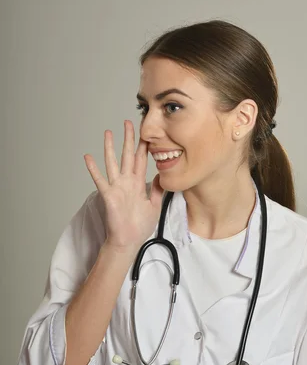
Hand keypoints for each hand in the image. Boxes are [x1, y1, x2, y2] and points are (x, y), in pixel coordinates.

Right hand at [84, 120, 163, 251]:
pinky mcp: (108, 195)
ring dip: (110, 148)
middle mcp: (127, 183)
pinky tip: (88, 156)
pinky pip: (100, 179)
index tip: (147, 134)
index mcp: (138, 185)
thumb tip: (160, 176)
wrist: (128, 241)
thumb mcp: (154, 206)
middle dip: (129, 139)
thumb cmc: (139, 227)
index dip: (145, 147)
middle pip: (128, 156)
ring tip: (108, 132)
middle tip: (129, 123)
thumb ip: (157, 190)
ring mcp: (117, 188)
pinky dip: (93, 168)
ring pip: (113, 162)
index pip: (142, 161)